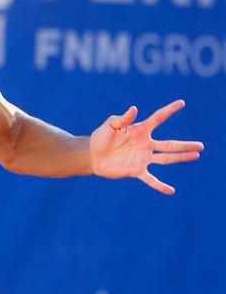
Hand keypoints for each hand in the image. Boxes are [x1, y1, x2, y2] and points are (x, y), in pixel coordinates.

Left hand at [89, 99, 203, 194]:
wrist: (92, 155)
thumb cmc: (101, 137)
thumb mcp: (110, 125)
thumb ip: (122, 118)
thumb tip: (134, 109)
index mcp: (140, 130)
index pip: (158, 118)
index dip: (169, 110)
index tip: (182, 103)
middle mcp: (146, 144)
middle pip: (170, 144)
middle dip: (185, 145)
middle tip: (201, 146)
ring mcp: (143, 158)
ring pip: (166, 159)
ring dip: (181, 158)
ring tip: (196, 156)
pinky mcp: (136, 170)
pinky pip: (151, 179)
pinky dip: (160, 186)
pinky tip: (171, 191)